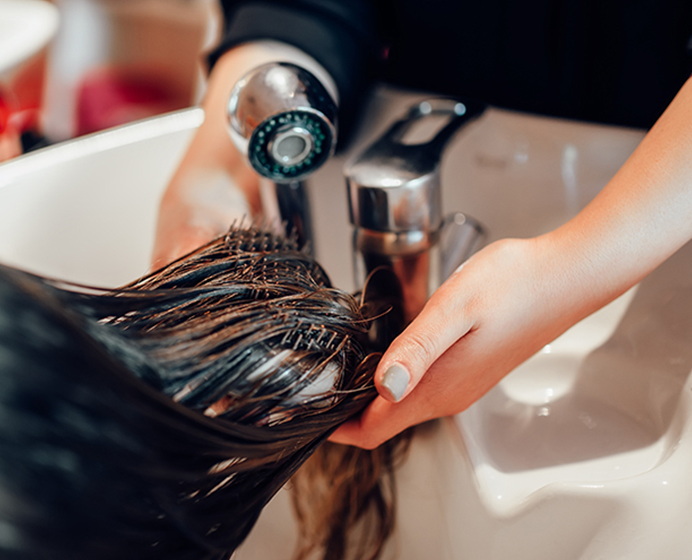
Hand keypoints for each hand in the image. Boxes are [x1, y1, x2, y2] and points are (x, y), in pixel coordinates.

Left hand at [329, 235, 620, 448]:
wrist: (567, 275)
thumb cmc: (516, 285)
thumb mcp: (455, 309)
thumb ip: (417, 349)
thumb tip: (385, 386)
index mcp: (439, 388)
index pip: (373, 431)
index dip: (335, 428)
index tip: (304, 413)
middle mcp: (449, 395)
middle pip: (383, 423)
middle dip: (344, 412)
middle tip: (310, 385)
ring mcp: (462, 385)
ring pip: (400, 406)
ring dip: (367, 396)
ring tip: (337, 368)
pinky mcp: (470, 369)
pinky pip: (420, 389)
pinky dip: (392, 381)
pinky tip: (381, 352)